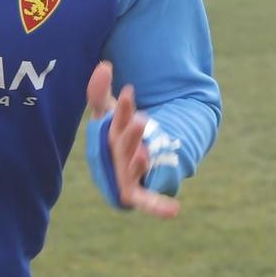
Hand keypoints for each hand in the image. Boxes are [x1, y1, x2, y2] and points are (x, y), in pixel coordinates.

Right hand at [85, 60, 178, 218]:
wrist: (122, 163)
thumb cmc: (114, 134)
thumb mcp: (109, 111)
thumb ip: (102, 91)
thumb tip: (104, 65)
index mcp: (106, 139)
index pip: (113, 123)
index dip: (122, 110)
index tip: (131, 91)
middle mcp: (113, 160)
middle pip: (120, 147)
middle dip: (129, 135)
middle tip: (142, 121)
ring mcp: (124, 177)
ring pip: (130, 170)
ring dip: (136, 163)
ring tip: (145, 153)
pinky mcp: (137, 194)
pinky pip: (146, 202)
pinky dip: (158, 207)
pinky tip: (174, 210)